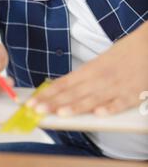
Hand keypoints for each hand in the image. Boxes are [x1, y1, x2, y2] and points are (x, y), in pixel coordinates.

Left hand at [26, 22, 147, 116]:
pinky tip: (98, 114)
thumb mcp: (101, 61)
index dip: (48, 93)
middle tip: (36, 109)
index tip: (33, 101)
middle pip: (74, 93)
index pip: (65, 83)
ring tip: (59, 113)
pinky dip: (110, 108)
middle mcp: (100, 78)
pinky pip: (120, 103)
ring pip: (93, 99)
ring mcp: (116, 87)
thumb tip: (64, 87)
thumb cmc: (125, 53)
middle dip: (54, 102)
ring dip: (76, 107)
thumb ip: (84, 76)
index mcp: (91, 69)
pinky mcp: (132, 95)